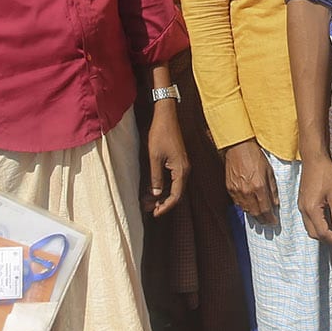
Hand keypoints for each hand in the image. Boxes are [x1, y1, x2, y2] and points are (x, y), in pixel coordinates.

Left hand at [145, 98, 188, 217]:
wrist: (166, 116)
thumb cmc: (160, 134)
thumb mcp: (154, 157)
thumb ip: (156, 177)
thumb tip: (155, 194)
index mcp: (181, 170)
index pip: (176, 196)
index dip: (166, 207)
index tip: (155, 214)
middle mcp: (185, 170)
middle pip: (176, 194)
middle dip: (162, 203)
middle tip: (147, 209)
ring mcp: (182, 166)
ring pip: (174, 187)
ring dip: (161, 196)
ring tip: (147, 201)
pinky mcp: (178, 162)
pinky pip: (173, 180)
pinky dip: (163, 187)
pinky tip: (152, 189)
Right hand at [224, 140, 276, 219]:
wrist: (238, 148)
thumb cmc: (255, 157)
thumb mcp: (269, 171)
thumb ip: (273, 189)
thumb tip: (276, 203)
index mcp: (259, 187)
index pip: (266, 209)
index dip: (270, 218)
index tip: (274, 222)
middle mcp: (247, 192)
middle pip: (255, 213)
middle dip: (262, 220)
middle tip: (267, 223)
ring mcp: (237, 191)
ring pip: (246, 209)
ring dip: (254, 215)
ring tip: (259, 216)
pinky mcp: (230, 188)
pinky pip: (238, 203)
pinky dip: (245, 207)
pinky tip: (249, 207)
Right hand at [299, 153, 331, 246]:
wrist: (314, 159)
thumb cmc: (326, 174)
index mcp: (311, 210)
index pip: (322, 233)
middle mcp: (303, 211)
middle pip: (314, 234)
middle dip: (328, 240)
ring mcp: (301, 207)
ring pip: (310, 229)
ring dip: (323, 234)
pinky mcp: (303, 203)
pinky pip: (309, 221)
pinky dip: (319, 226)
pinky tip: (329, 223)